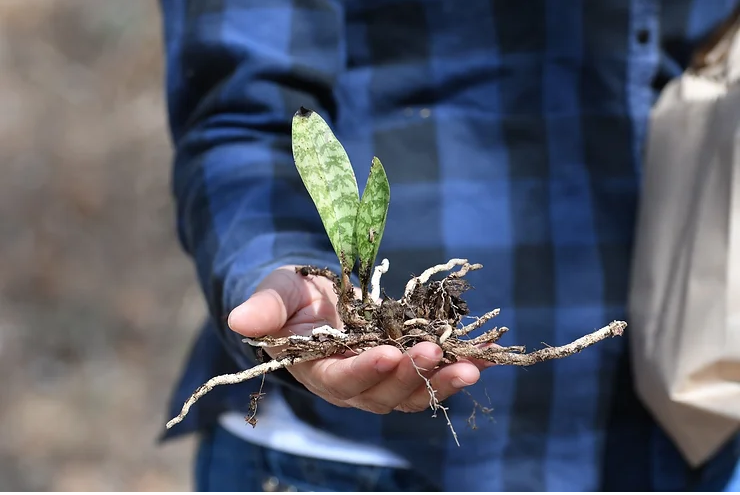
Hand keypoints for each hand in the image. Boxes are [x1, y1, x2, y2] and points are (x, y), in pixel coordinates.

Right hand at [227, 265, 489, 413]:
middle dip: (409, 376)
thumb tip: (239, 320)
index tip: (388, 353)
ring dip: (441, 383)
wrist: (316, 298)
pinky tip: (482, 361)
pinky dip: (455, 372)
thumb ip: (265, 308)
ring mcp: (380, 378)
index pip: (339, 380)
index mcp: (316, 370)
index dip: (364, 372)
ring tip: (471, 367)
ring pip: (411, 393)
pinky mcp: (402, 367)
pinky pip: (430, 377)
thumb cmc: (292, 296)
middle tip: (433, 354)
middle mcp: (350, 383)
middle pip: (381, 393)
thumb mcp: (277, 294)